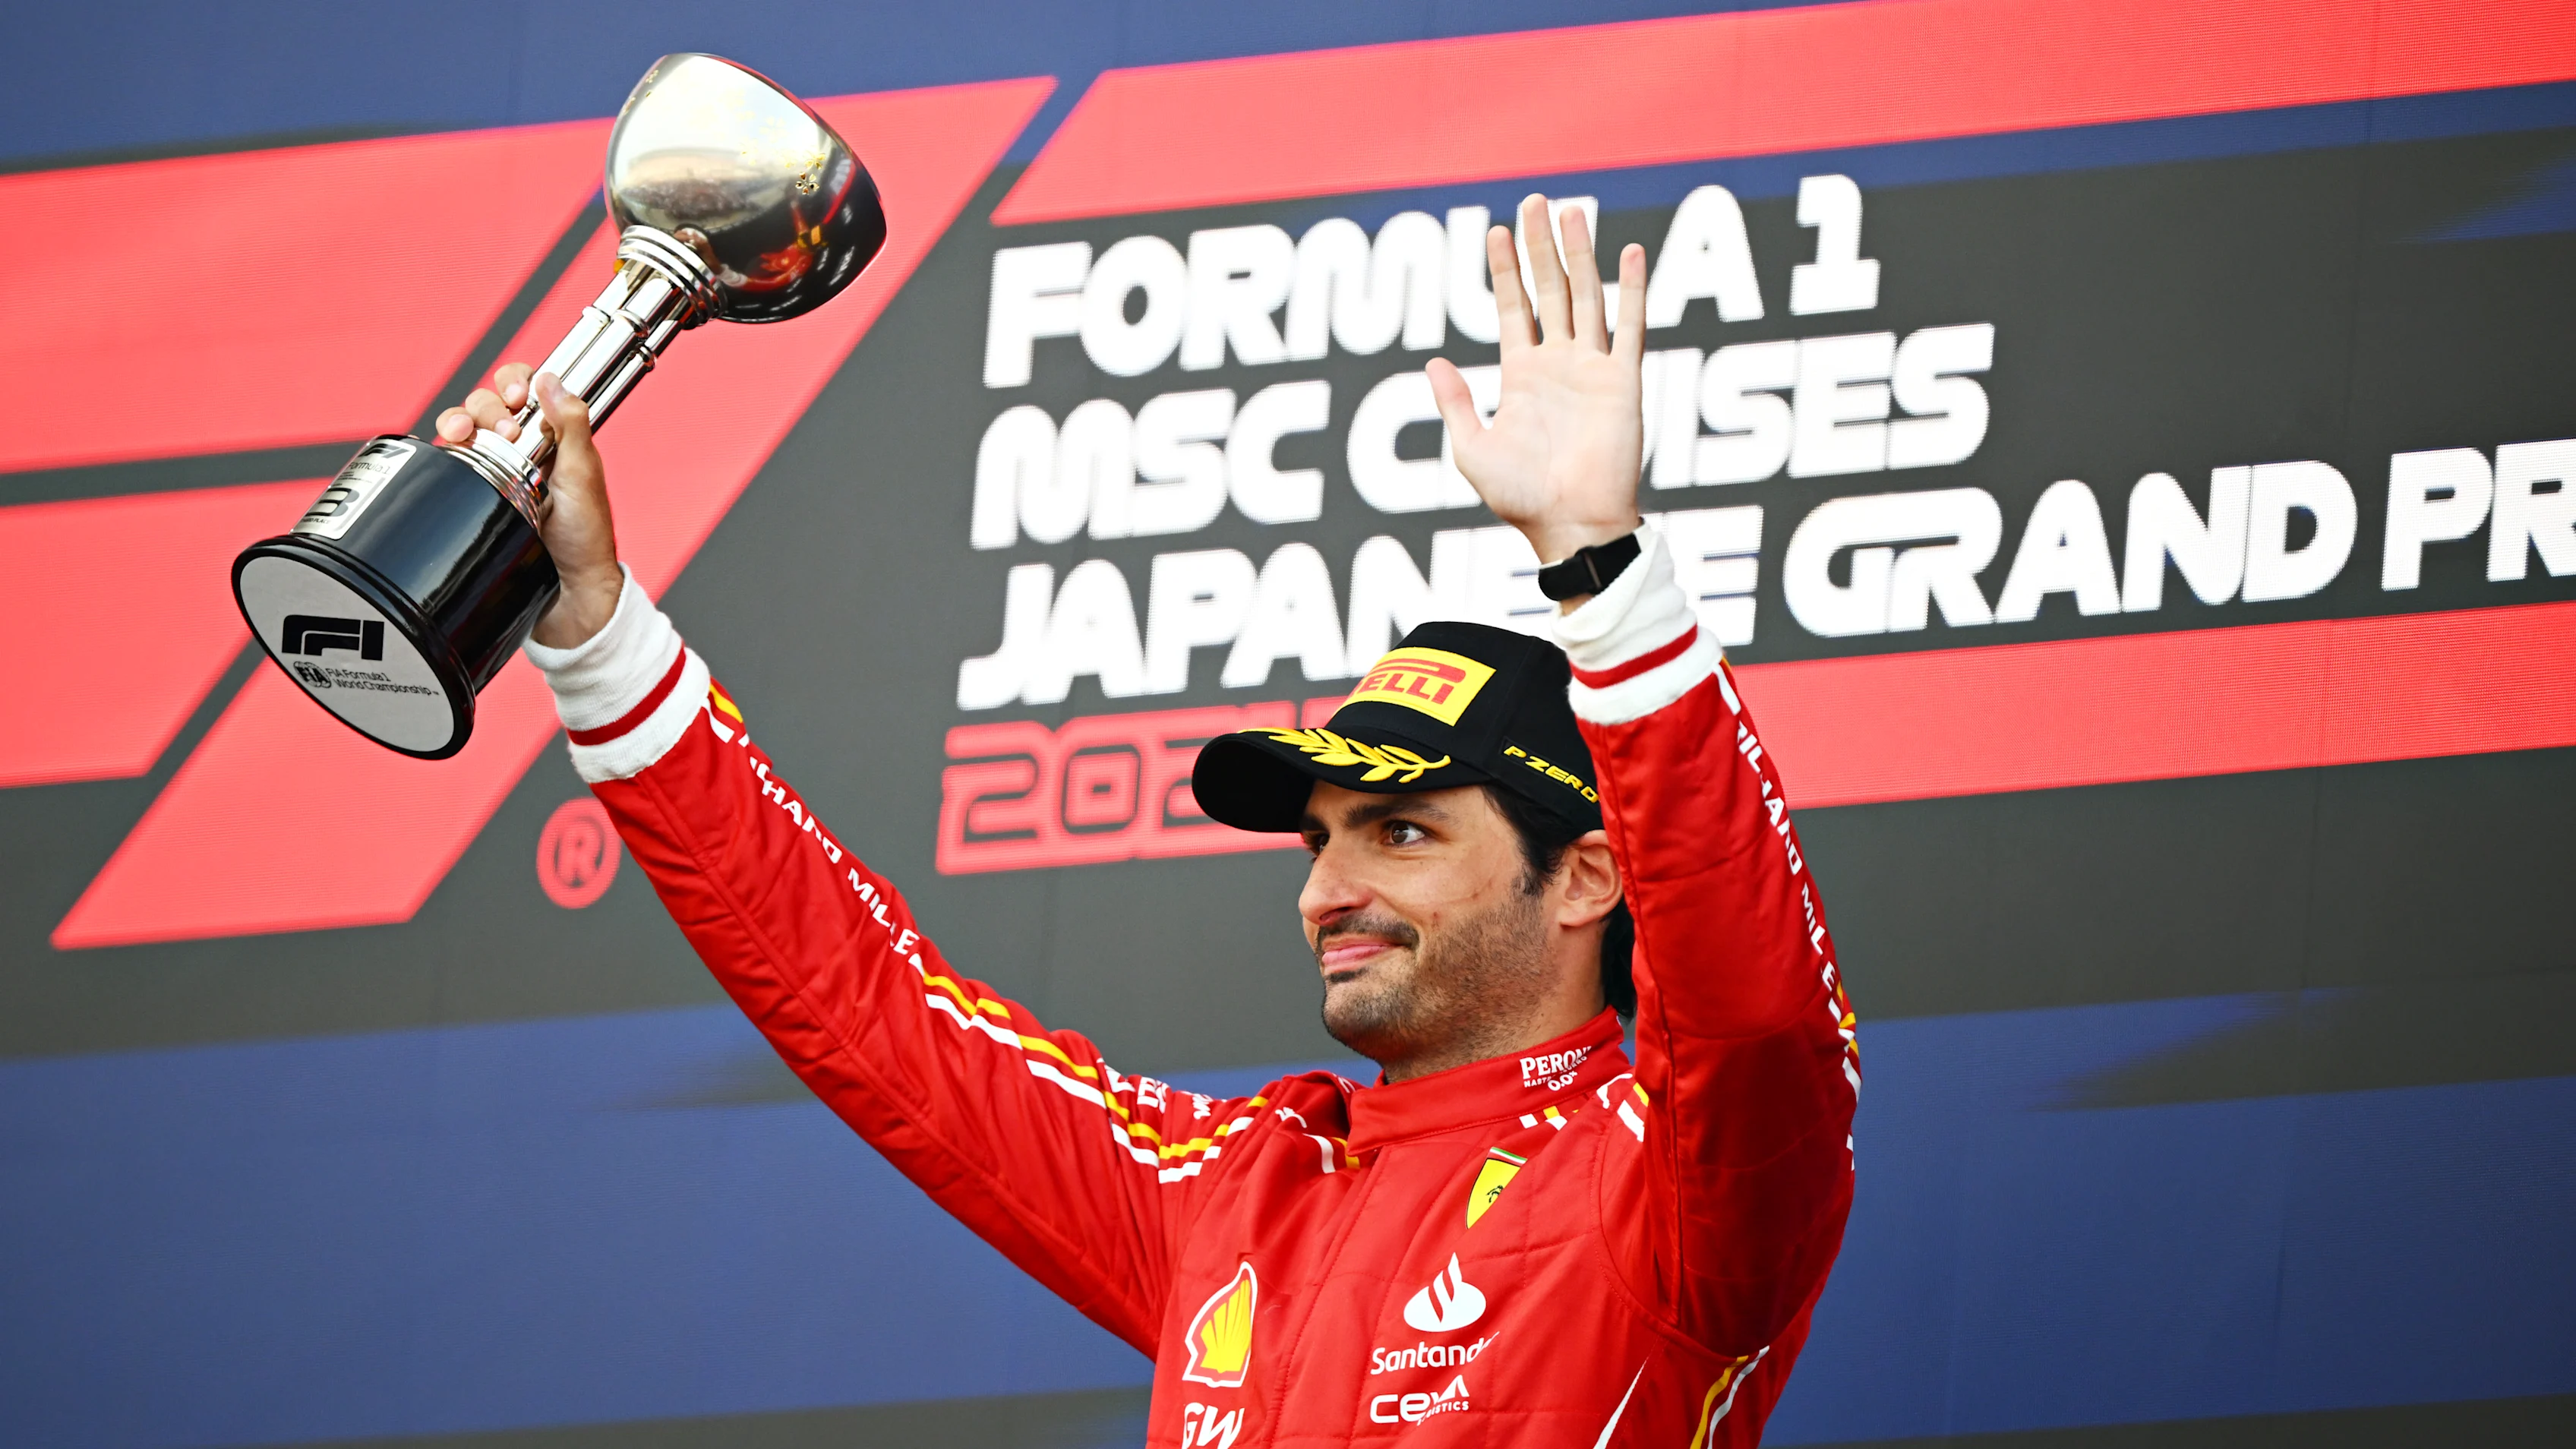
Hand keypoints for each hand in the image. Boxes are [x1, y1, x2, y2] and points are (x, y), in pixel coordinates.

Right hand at [436, 363, 622, 647]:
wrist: (565, 588)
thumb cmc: (584, 536)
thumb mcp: (583, 475)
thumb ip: (572, 425)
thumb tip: (552, 380)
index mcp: (553, 436)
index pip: (527, 388)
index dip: (516, 382)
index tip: (519, 398)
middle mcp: (523, 447)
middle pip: (490, 401)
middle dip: (488, 406)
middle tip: (506, 435)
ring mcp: (496, 467)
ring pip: (466, 423)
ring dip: (461, 418)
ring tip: (467, 436)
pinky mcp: (475, 490)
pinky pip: (452, 457)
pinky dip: (446, 444)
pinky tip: (451, 447)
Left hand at [1428, 195, 1648, 582]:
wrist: (1570, 525)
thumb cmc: (1521, 498)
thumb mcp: (1471, 449)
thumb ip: (1455, 403)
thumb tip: (1433, 360)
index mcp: (1522, 377)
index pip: (1513, 309)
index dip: (1504, 270)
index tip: (1495, 231)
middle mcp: (1558, 364)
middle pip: (1548, 290)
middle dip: (1539, 247)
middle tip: (1534, 201)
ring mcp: (1592, 368)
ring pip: (1585, 296)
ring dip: (1578, 254)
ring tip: (1569, 211)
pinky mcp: (1623, 381)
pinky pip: (1630, 326)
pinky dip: (1631, 289)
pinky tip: (1629, 251)